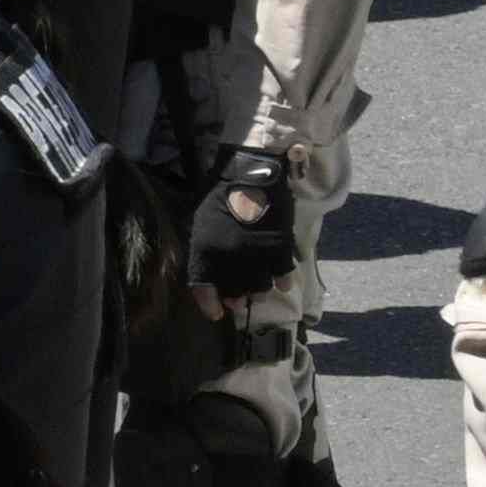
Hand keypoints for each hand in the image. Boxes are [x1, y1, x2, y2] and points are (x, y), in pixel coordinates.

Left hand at [193, 159, 304, 301]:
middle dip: (236, 298)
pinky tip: (279, 278)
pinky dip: (282, 281)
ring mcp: (257, 256)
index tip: (216, 312)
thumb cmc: (223, 198)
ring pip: (260, 289)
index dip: (209, 305)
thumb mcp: (202, 225)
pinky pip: (283, 278)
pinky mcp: (281, 250)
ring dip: (259, 290)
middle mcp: (230, 259)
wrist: (253, 174)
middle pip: (236, 293)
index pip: (204, 288)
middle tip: (239, 296)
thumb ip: (204, 253)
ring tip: (258, 283)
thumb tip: (212, 281)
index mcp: (206, 251)